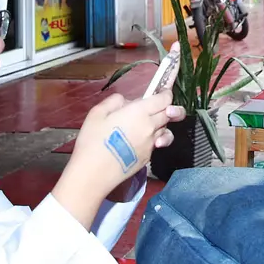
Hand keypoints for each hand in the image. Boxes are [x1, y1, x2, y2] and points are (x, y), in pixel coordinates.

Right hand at [52, 92, 183, 226]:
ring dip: (163, 124)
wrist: (94, 174)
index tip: (163, 89)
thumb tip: (127, 102)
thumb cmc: (93, 140)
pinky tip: (139, 140)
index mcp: (140, 112)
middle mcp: (150, 127)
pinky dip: (153, 139)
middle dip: (170, 107)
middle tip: (163, 105)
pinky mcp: (148, 158)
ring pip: (166, 130)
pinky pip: (156, 143)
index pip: (164, 98)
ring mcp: (151, 144)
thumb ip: (116, 101)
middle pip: (170, 114)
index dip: (166, 91)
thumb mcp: (98, 113)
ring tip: (151, 124)